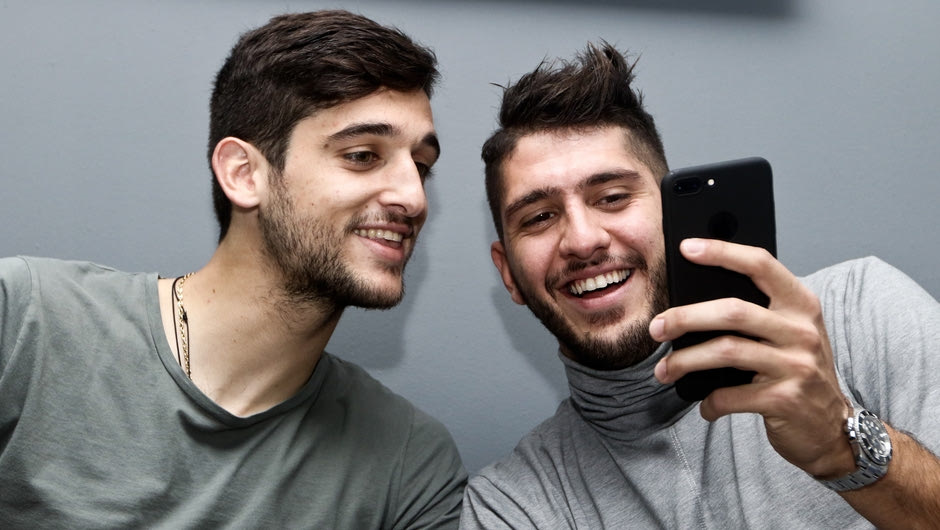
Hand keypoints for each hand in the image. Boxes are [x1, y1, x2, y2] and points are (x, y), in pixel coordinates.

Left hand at [650, 238, 854, 477]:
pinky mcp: (786, 399)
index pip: (760, 265)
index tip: (687, 248)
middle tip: (657, 327)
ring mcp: (797, 365)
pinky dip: (710, 401)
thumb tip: (692, 301)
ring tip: (664, 370)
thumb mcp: (790, 334)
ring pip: (726, 351)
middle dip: (686, 317)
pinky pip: (731, 394)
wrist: (832, 429)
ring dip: (685, 361)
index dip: (723, 252)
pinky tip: (705, 405)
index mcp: (802, 305)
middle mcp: (802, 331)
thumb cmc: (798, 373)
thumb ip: (757, 313)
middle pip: (732, 311)